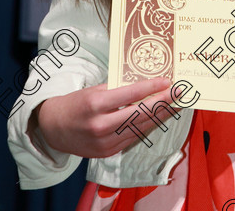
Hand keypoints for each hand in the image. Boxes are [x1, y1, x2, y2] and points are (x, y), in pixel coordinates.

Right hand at [34, 77, 174, 157]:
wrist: (54, 129)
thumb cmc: (76, 103)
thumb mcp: (94, 90)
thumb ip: (118, 89)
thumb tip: (146, 85)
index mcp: (96, 104)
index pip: (130, 94)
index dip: (151, 88)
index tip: (167, 81)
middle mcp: (101, 125)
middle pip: (140, 113)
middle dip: (163, 103)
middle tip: (179, 93)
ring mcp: (104, 142)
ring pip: (139, 128)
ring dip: (160, 116)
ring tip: (175, 105)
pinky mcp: (107, 153)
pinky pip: (132, 138)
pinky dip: (146, 127)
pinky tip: (158, 118)